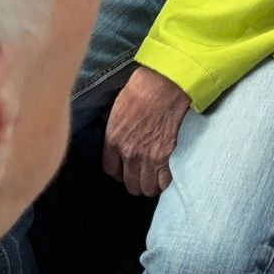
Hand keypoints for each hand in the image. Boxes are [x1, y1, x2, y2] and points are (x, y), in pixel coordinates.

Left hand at [102, 65, 190, 196]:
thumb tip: (107, 123)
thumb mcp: (116, 106)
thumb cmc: (140, 89)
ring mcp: (148, 158)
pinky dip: (165, 182)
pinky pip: (164, 182)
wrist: (163, 86)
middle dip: (135, 182)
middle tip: (141, 176)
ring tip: (154, 179)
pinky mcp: (167, 157)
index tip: (124, 170)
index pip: (111, 170)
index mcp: (113, 141)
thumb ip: (111, 123)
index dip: (118, 173)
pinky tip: (166, 175)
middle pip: (130, 184)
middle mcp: (129, 154)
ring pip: (147, 188)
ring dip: (150, 185)